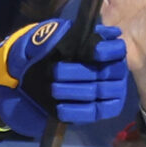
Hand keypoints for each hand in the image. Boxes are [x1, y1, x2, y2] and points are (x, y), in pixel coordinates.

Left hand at [0, 17, 129, 129]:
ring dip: (73, 90)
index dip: (107, 51)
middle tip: (55, 72)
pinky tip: (60, 106)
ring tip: (53, 88)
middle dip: (80, 72)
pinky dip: (76, 110)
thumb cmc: (45, 53)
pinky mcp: (99, 110)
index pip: (117, 49)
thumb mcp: (50, 38)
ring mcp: (109, 91)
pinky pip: (93, 112)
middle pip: (107, 72)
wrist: (29, 79)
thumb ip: (66, 34)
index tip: (93, 52)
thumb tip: (85, 35)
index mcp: (106, 48)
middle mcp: (113, 69)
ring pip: (98, 92)